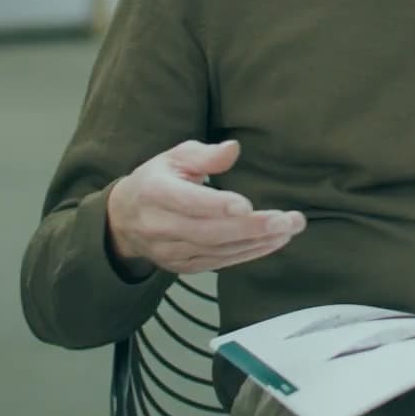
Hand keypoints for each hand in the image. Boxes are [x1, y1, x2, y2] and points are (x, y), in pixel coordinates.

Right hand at [106, 139, 304, 275]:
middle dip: (252, 227)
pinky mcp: (182, 266)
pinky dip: (249, 253)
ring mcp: (170, 251)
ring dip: (257, 242)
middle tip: (289, 220)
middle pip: (209, 231)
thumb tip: (233, 149)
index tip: (247, 205)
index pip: (187, 202)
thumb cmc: (158, 179)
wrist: (125, 219)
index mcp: (154, 192)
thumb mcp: (175, 157)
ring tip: (289, 229)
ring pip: (217, 250)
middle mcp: (159, 226)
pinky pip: (219, 262)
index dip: (216, 205)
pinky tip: (273, 242)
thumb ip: (205, 154)